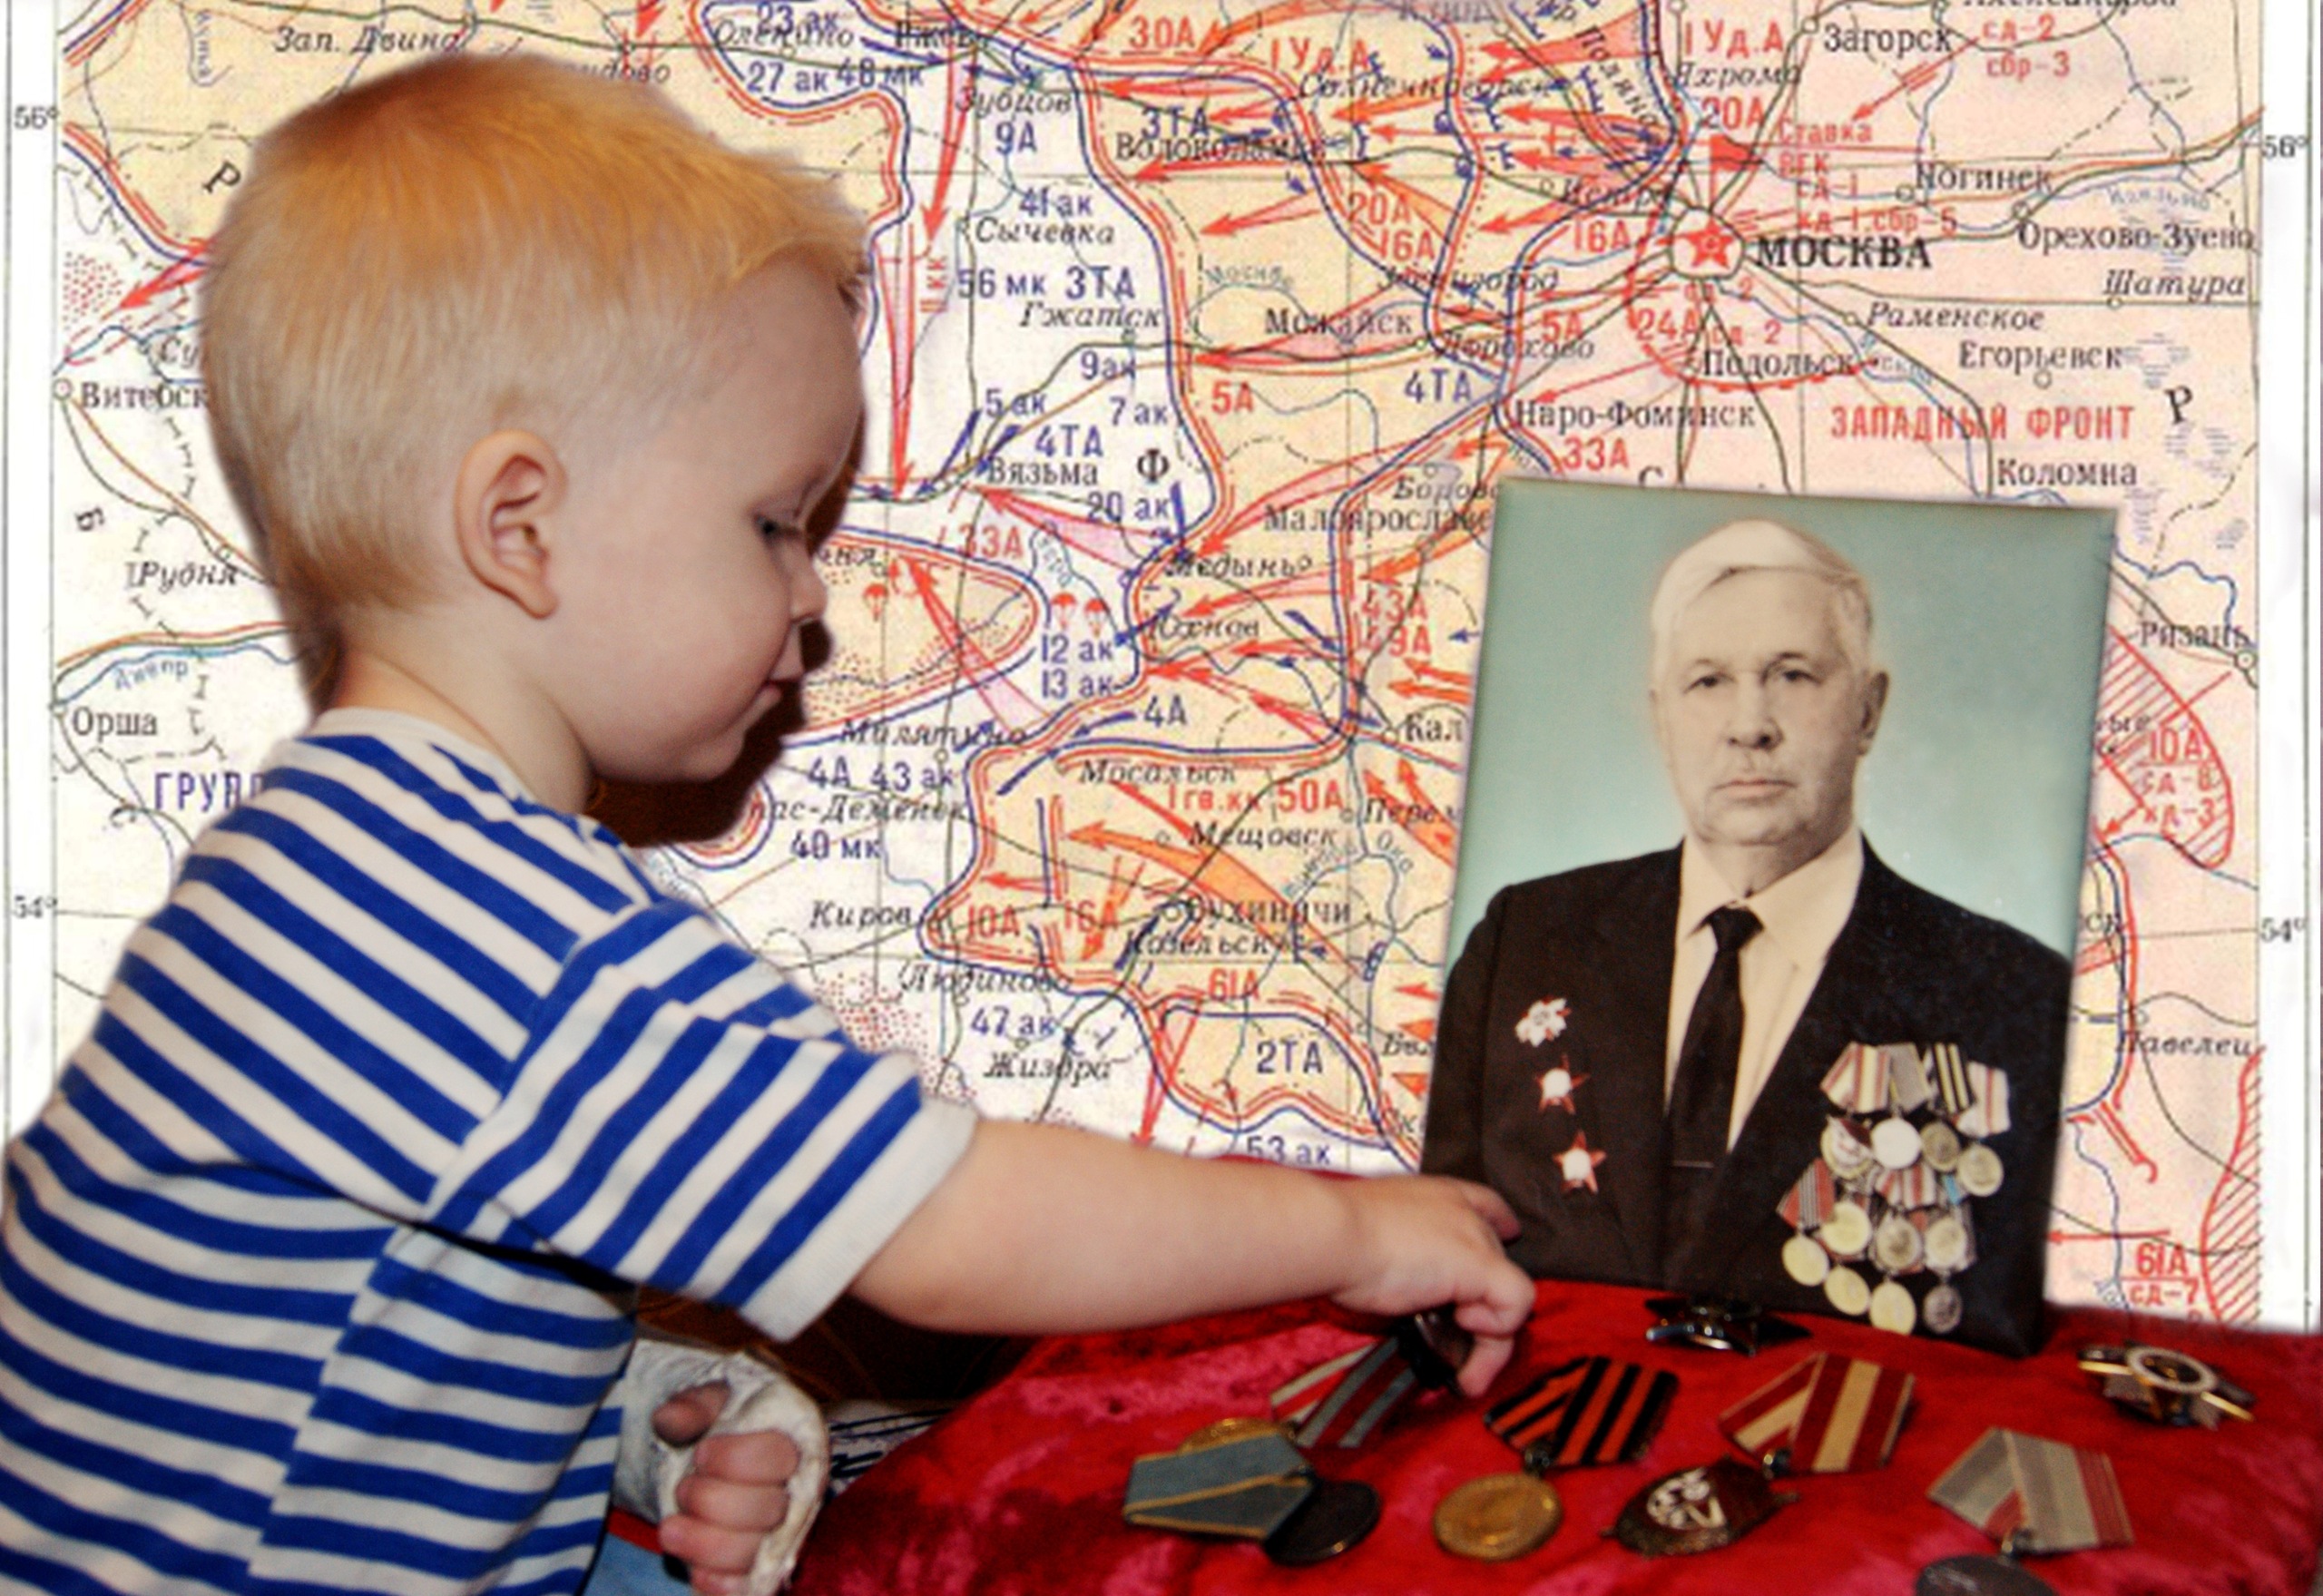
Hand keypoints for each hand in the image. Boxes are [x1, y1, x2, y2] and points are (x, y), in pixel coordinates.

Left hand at [650, 1382, 799, 1595]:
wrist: (714, 1450)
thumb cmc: (721, 1419)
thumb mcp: (710, 1396)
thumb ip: (694, 1403)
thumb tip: (670, 1420)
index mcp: (794, 1441)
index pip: (778, 1457)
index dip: (735, 1459)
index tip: (702, 1452)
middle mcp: (796, 1492)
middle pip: (766, 1510)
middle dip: (711, 1500)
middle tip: (684, 1488)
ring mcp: (779, 1535)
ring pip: (753, 1553)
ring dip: (704, 1544)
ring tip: (670, 1527)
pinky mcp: (757, 1568)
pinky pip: (746, 1588)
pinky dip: (720, 1584)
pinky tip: (695, 1572)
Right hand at [1330, 1175, 1532, 1396]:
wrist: (1333, 1234)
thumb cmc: (1336, 1236)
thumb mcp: (1372, 1237)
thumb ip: (1398, 1257)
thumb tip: (1400, 1292)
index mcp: (1436, 1196)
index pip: (1487, 1205)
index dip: (1500, 1227)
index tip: (1507, 1237)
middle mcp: (1462, 1211)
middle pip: (1497, 1260)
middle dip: (1484, 1304)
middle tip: (1460, 1339)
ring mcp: (1475, 1237)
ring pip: (1509, 1293)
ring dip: (1491, 1340)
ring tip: (1467, 1373)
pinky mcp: (1481, 1265)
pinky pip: (1515, 1306)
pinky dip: (1494, 1330)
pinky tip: (1462, 1328)